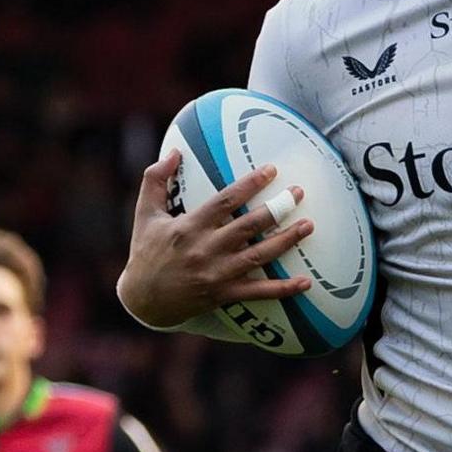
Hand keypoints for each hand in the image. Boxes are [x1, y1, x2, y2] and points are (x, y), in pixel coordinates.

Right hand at [117, 150, 313, 328]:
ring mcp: (216, 275)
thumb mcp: (145, 214)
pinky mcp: (223, 295)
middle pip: (248, 226)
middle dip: (276, 208)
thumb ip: (156, 180)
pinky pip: (257, 292)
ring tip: (308, 225)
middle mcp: (206, 249)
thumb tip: (173, 151)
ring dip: (285, 241)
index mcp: (189, 227)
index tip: (272, 169)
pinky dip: (282, 289)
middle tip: (298, 192)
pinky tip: (305, 282)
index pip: (225, 201)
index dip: (249, 184)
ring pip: (258, 256)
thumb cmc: (146, 252)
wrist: (143, 301)